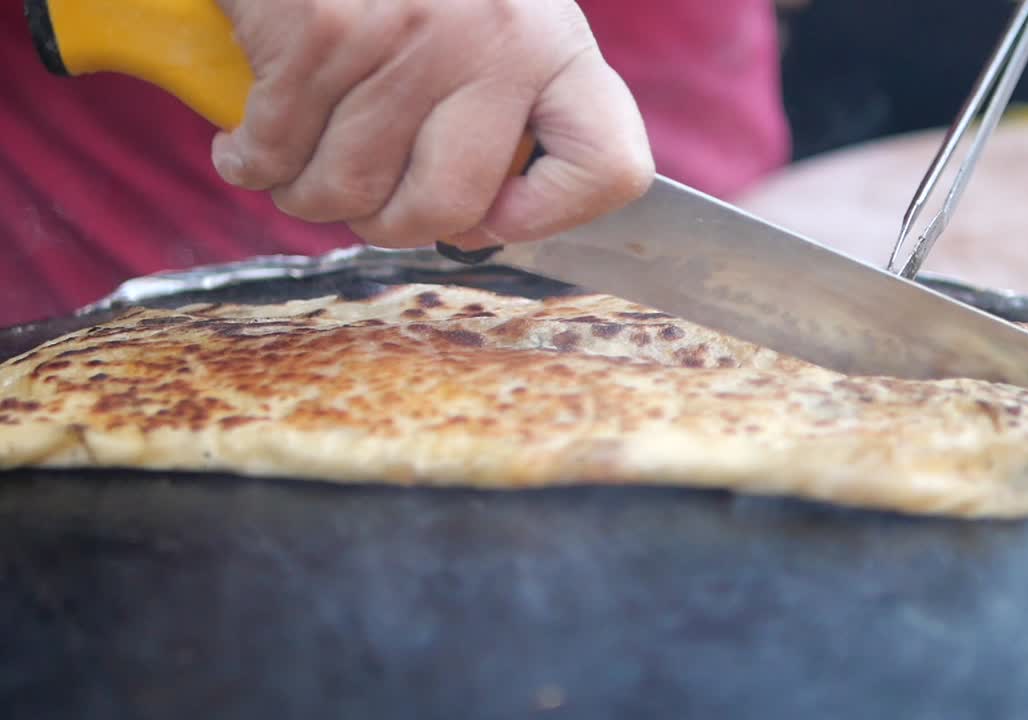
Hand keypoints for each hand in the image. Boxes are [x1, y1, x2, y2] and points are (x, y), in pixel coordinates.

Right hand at [211, 0, 653, 249]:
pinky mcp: (321, 31)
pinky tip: (250, 143)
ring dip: (306, 194)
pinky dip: (250, 163)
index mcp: (555, 48)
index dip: (548, 216)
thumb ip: (508, 112)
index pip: (607, 168)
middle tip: (365, 197)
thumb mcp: (497, 24)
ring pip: (346, 190)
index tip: (494, 212)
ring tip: (300, 159)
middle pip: (447, 209)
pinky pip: (275, 152)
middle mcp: (495, 43)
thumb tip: (482, 225)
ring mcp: (409, 38)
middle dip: (387, 225)